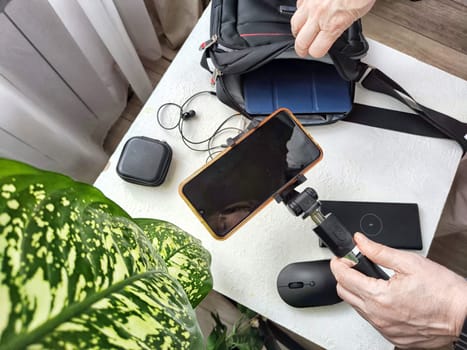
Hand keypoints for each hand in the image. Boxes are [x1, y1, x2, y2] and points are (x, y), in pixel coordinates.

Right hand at [291, 0, 374, 56]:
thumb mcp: (358, 12)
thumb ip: (344, 23)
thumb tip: (337, 28)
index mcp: (333, 24)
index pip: (316, 50)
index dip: (317, 53)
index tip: (317, 52)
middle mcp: (319, 16)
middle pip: (301, 42)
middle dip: (302, 49)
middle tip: (303, 50)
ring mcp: (310, 3)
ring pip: (295, 24)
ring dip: (298, 31)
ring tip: (301, 33)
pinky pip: (298, 6)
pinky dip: (300, 12)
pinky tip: (305, 12)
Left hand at [330, 233, 466, 347]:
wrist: (464, 316)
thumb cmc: (444, 292)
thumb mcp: (409, 262)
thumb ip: (378, 251)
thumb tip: (360, 241)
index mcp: (379, 296)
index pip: (343, 277)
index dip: (338, 263)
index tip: (341, 257)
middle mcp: (378, 316)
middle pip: (344, 293)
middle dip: (345, 276)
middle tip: (356, 266)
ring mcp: (385, 329)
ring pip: (357, 307)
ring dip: (358, 292)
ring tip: (374, 280)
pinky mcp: (393, 338)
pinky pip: (372, 320)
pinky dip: (372, 307)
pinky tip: (385, 297)